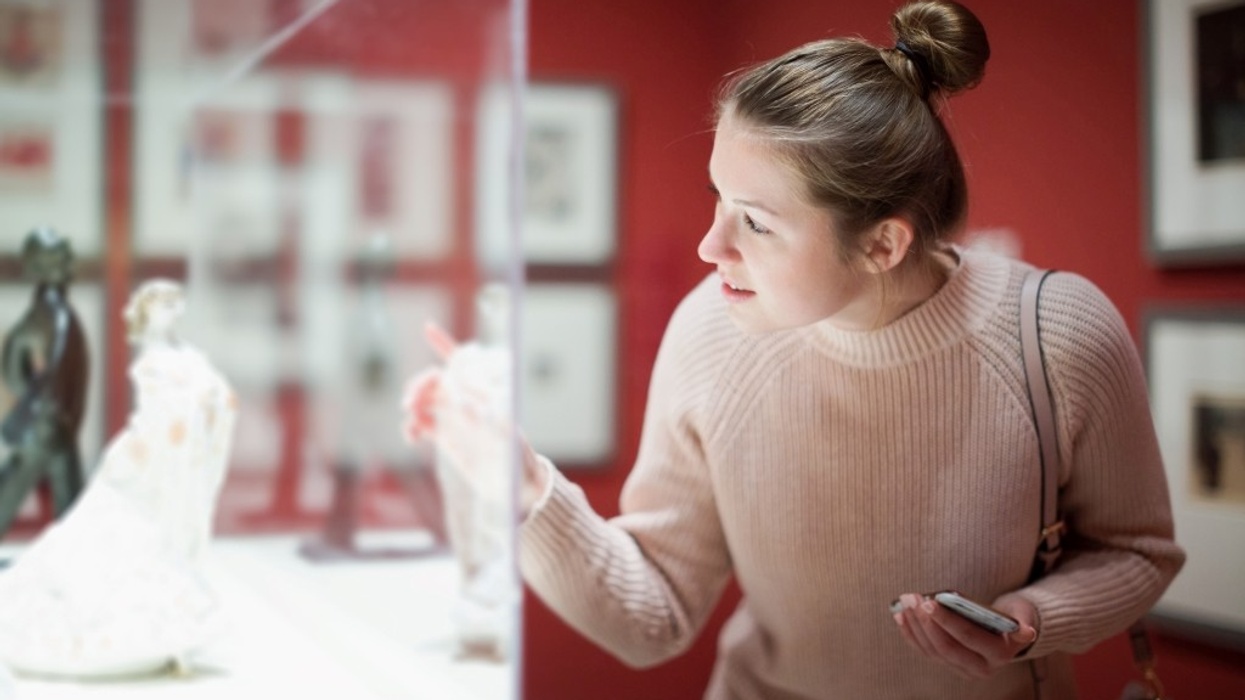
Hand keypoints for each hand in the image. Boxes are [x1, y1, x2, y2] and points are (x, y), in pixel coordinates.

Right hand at [401, 322, 550, 514]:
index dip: (445, 344)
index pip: (463, 363)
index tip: (427, 328)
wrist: (515, 486)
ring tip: (411, 417)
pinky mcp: (445, 435)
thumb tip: (463, 402)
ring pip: (425, 399)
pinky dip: (412, 426)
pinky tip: (412, 437)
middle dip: (420, 384)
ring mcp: (455, 416)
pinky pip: (422, 423)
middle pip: (436, 380)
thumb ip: (487, 418)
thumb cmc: (517, 458)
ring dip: (413, 402)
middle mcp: (467, 400)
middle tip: (410, 402)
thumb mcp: (507, 437)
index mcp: (483, 393)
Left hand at [892, 592, 1037, 678]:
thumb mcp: (1023, 615)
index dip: (947, 620)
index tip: (929, 602)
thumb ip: (1024, 622)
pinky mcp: (950, 665)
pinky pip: (926, 652)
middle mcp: (981, 668)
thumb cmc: (1015, 616)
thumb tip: (1026, 631)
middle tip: (912, 598)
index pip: (968, 637)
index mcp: (1000, 655)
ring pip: (932, 651)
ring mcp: (963, 669)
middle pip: (946, 648)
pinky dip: (911, 634)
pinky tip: (901, 616)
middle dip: (925, 622)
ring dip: (915, 626)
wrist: (1010, 632)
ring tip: (905, 602)